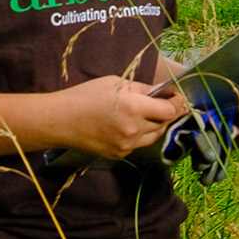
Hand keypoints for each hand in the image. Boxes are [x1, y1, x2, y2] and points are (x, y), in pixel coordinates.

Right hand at [53, 75, 191, 158]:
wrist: (60, 120)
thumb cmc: (85, 96)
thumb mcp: (116, 83)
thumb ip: (142, 89)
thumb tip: (163, 91)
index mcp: (134, 107)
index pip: (169, 110)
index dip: (178, 103)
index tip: (178, 97)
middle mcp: (134, 129)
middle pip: (164, 124)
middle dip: (167, 113)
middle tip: (165, 103)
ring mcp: (126, 145)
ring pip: (154, 136)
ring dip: (156, 125)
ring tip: (148, 113)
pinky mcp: (119, 155)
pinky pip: (138, 144)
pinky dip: (140, 135)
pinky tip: (129, 125)